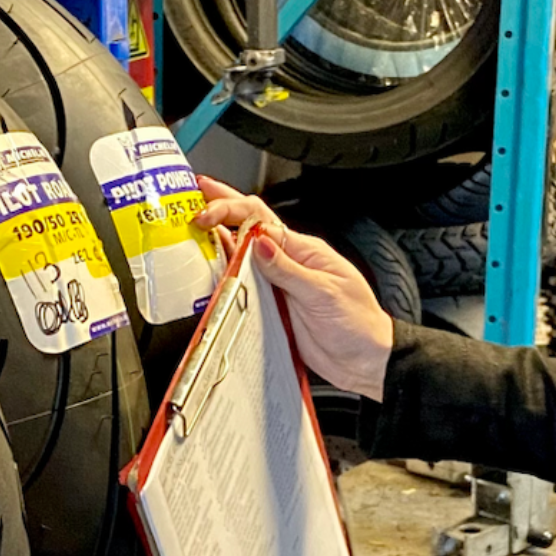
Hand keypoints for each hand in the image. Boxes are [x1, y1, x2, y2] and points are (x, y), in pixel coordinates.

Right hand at [194, 177, 395, 400]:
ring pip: (241, 255)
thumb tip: (259, 242)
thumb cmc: (358, 324)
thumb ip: (288, 269)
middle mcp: (288, 263)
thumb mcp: (324, 293)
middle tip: (194, 194)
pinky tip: (208, 268)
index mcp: (304, 250)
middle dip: (221, 207)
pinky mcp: (271, 307)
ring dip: (217, 239)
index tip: (207, 214)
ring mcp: (278, 284)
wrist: (364, 360)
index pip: (261, 220)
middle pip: (248, 228)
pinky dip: (224, 274)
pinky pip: (243, 285)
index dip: (231, 211)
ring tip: (190, 225)